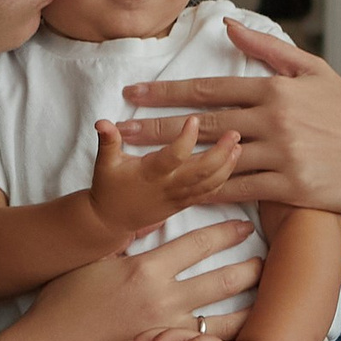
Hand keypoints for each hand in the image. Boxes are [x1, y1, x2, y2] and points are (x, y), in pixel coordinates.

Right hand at [7, 216, 259, 340]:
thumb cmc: (60, 307)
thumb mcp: (92, 263)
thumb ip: (123, 248)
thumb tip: (144, 228)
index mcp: (146, 269)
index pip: (199, 243)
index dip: (226, 233)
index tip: (243, 227)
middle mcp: (164, 300)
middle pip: (223, 280)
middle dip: (249, 269)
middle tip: (265, 262)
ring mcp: (168, 335)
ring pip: (224, 321)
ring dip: (248, 310)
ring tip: (265, 301)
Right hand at [83, 111, 239, 244]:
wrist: (111, 221)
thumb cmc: (108, 188)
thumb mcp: (104, 163)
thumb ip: (108, 141)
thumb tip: (102, 122)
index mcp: (150, 174)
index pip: (172, 156)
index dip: (186, 139)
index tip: (195, 119)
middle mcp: (168, 186)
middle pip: (200, 172)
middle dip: (220, 153)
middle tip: (234, 133)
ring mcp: (178, 197)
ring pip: (209, 184)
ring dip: (227, 165)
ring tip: (239, 146)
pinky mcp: (184, 203)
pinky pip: (209, 193)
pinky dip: (224, 179)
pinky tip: (234, 164)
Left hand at [121, 20, 340, 236]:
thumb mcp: (313, 71)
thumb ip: (268, 50)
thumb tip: (229, 25)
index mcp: (276, 89)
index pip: (210, 88)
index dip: (168, 91)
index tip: (135, 93)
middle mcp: (275, 119)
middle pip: (202, 123)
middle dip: (156, 125)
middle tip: (118, 127)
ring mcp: (282, 154)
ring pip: (214, 157)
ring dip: (172, 160)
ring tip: (138, 162)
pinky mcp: (289, 186)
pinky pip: (239, 188)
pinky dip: (207, 189)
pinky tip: (178, 191)